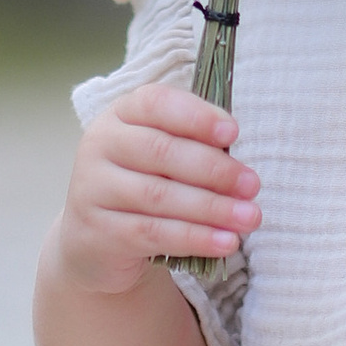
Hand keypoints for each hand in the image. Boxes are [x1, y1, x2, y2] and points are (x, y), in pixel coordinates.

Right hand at [57, 82, 259, 294]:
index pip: (155, 104)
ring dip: (211, 207)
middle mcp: (99, 146)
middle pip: (161, 151)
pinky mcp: (99, 231)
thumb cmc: (143, 184)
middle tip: (252, 185)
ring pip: (159, 196)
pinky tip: (225, 242)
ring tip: (249, 217)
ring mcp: (93, 190)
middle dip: (214, 169)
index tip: (233, 133)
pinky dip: (195, 238)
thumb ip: (193, 146)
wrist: (97, 239)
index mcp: (120, 115)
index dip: (196, 116)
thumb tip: (240, 164)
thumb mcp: (162, 156)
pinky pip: (153, 233)